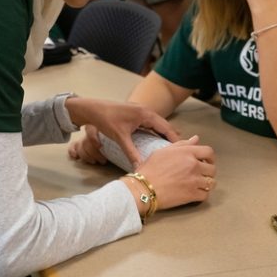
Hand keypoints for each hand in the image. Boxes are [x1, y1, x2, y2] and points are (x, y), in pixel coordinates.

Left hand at [65, 97, 179, 167]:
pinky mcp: (136, 113)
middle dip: (171, 136)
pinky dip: (156, 130)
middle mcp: (146, 111)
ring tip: (171, 146)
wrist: (94, 109)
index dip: (174, 138)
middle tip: (181, 149)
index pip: (165, 127)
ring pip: (157, 123)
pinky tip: (156, 139)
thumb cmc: (107, 120)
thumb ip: (131, 152)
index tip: (183, 148)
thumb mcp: (120, 137)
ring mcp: (141, 111)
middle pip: (163, 125)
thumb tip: (139, 166)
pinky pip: (150, 123)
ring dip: (164, 133)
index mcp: (145, 114)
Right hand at [135, 136, 215, 209]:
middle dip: (208, 172)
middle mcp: (193, 165)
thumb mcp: (163, 151)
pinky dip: (201, 195)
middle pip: (212, 169)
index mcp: (187, 153)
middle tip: (200, 175)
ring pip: (211, 183)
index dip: (210, 157)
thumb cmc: (150, 169)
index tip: (207, 161)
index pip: (209, 152)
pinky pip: (205, 195)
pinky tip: (195, 193)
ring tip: (198, 184)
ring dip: (206, 184)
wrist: (143, 188)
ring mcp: (194, 181)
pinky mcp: (192, 195)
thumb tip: (196, 139)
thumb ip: (182, 145)